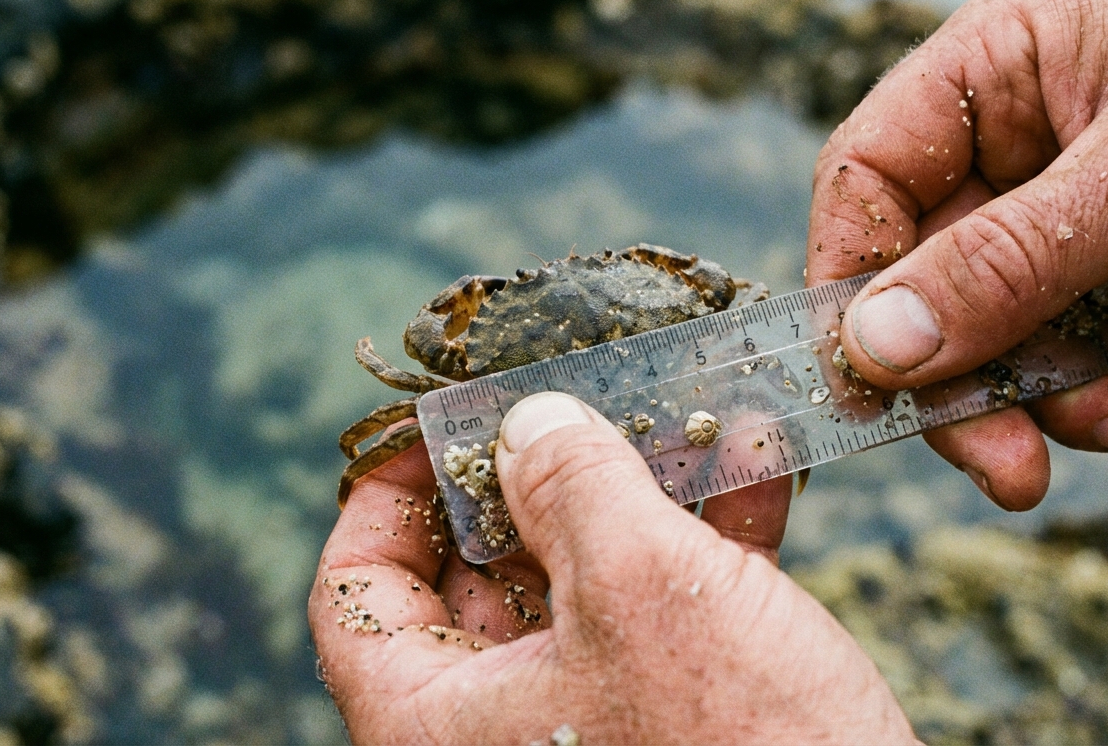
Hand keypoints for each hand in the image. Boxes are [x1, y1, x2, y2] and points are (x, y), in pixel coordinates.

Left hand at [310, 393, 916, 743]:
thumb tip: (528, 422)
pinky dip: (699, 537)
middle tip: (574, 396)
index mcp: (438, 719)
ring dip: (637, 489)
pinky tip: (750, 468)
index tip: (437, 421)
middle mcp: (497, 727)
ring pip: (582, 579)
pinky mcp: (669, 718)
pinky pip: (661, 608)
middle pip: (478, 570)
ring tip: (682, 414)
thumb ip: (571, 484)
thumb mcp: (643, 586)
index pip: (357, 590)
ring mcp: (587, 723)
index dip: (387, 492)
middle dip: (538, 472)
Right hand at [808, 0, 1107, 510]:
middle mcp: (1020, 141)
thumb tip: (875, 345)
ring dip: (1057, 402)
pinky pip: (1072, 359)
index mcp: (1004, 66)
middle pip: (929, 282)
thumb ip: (1007, 261)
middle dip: (976, 381)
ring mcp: (1070, 217)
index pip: (871, 176)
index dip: (854, 281)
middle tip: (1010, 468)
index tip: (872, 382)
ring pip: (999, 339)